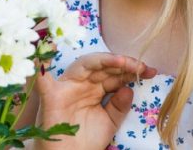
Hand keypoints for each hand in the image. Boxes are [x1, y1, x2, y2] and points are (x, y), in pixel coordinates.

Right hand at [34, 53, 155, 148]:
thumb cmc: (86, 140)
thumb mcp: (109, 122)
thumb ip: (119, 106)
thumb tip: (129, 88)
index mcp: (94, 89)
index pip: (113, 74)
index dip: (131, 70)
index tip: (150, 71)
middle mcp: (81, 84)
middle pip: (102, 66)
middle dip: (122, 64)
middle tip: (142, 67)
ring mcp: (66, 87)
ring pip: (84, 65)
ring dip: (103, 60)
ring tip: (122, 62)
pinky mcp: (50, 96)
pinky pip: (44, 79)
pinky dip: (42, 65)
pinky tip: (49, 53)